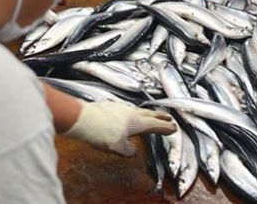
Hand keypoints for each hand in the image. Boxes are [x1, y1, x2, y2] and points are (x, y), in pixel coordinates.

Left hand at [62, 102, 176, 155]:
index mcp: (136, 122)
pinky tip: (126, 115)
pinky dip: (132, 113)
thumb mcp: (117, 147)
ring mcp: (119, 107)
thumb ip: (127, 150)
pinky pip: (125, 109)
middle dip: (159, 117)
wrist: (82, 119)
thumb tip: (131, 151)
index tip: (173, 128)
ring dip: (146, 113)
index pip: (154, 125)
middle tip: (167, 118)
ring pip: (137, 110)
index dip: (165, 127)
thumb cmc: (101, 133)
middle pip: (148, 114)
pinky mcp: (109, 106)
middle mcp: (130, 112)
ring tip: (149, 116)